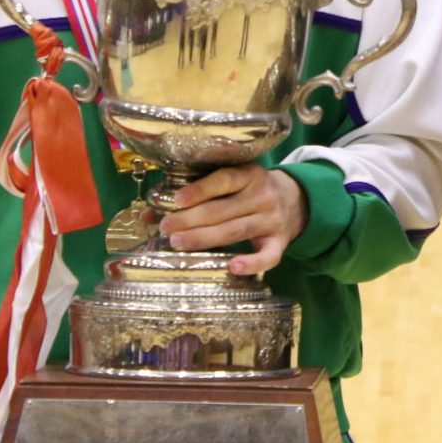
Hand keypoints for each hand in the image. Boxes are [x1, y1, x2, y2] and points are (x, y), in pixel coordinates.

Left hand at [158, 165, 306, 273]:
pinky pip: (269, 256)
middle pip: (224, 209)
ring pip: (237, 231)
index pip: (224, 180)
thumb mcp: (229, 183)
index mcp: (250, 175)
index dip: (199, 190)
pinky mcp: (280, 242)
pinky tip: (232, 267)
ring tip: (178, 243)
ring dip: (206, 238)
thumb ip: (194, 194)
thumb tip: (146, 213)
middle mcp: (263, 196)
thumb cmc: (249, 191)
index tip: (175, 200)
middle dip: (192, 219)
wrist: (295, 200)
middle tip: (166, 228)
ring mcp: (273, 220)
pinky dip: (252, 263)